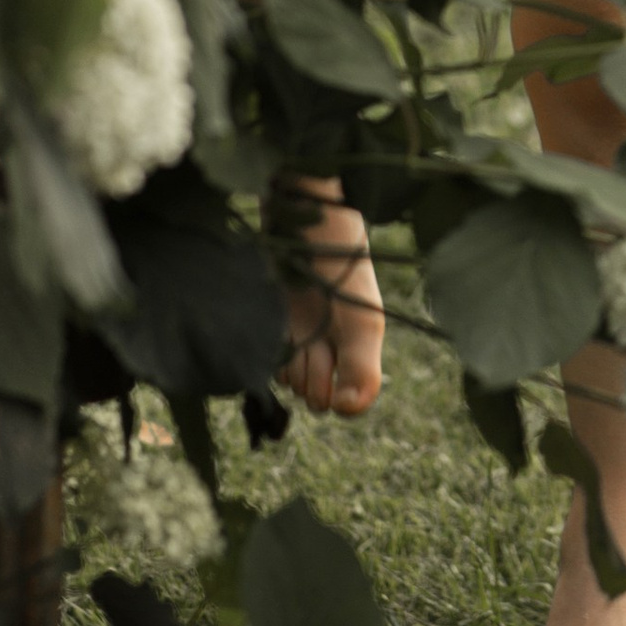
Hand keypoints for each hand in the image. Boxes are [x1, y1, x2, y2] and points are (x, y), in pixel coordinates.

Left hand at [276, 186, 383, 415]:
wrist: (301, 214)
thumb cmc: (341, 265)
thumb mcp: (363, 320)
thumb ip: (362, 370)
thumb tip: (348, 411)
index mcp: (355, 345)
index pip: (338, 399)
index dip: (331, 388)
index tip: (329, 356)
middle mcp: (325, 343)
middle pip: (310, 392)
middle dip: (309, 373)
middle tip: (312, 334)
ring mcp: (294, 332)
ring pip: (285, 378)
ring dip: (286, 360)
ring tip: (293, 322)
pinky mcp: (265, 321)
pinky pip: (262, 357)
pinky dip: (264, 350)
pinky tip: (272, 325)